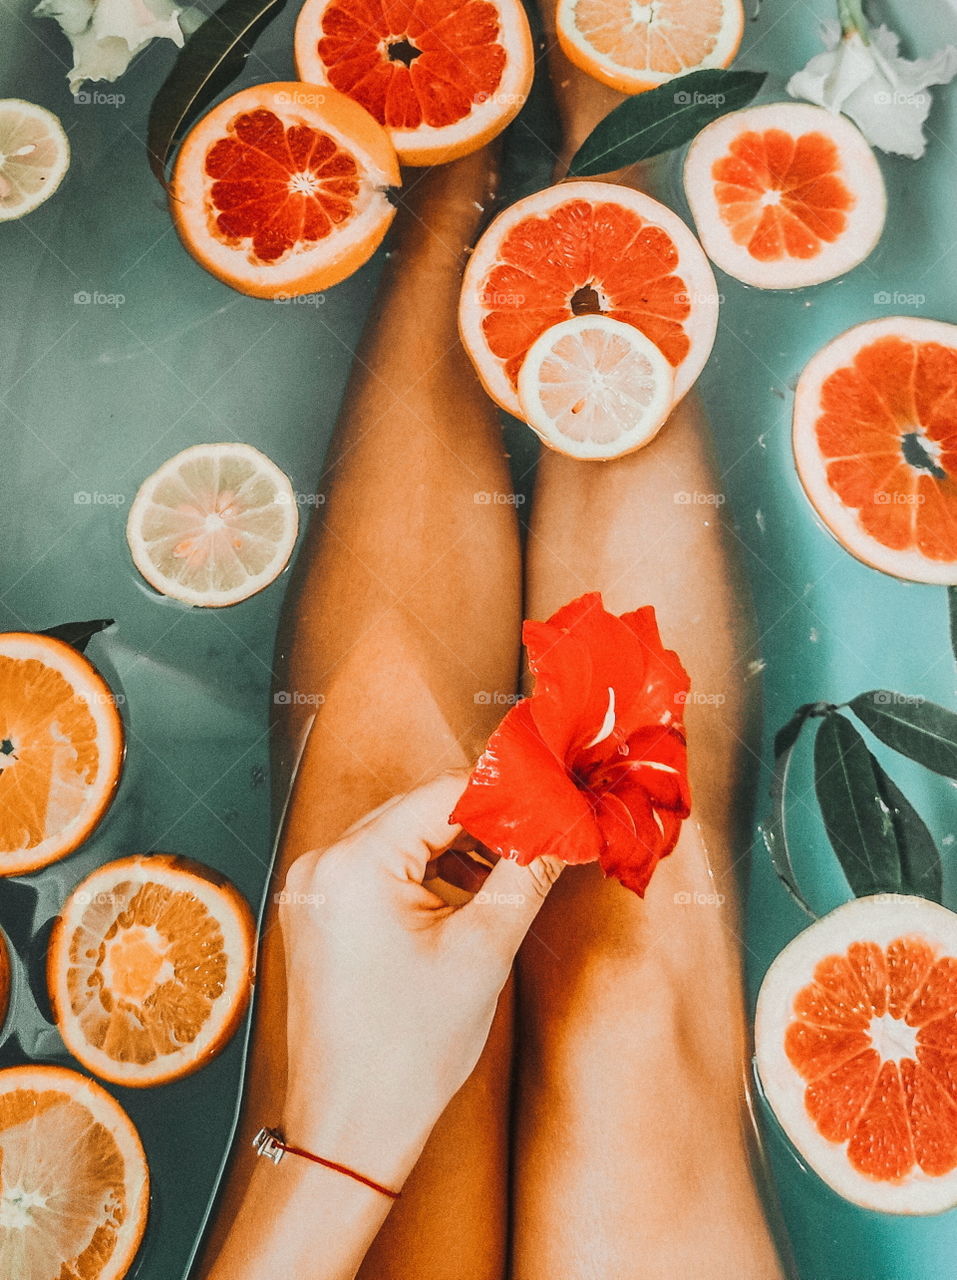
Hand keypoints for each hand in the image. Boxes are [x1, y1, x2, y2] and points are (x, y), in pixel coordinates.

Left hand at [278, 772, 561, 1189]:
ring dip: (456, 848)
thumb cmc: (407, 1052)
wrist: (350, 1130)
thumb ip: (525, 875)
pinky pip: (379, 868)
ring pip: (400, 838)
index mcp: (354, 865)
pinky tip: (465, 894)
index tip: (555, 799)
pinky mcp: (318, 912)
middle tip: (543, 833)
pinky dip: (424, 873)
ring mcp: (314, 889)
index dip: (507, 794)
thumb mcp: (483, 952)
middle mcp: (322, 865)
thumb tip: (564, 827)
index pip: (442, 794)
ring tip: (509, 873)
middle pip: (418, 811)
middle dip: (485, 821)